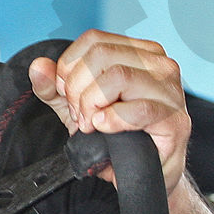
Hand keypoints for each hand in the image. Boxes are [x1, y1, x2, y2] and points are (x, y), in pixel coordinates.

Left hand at [30, 31, 190, 195]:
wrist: (145, 172)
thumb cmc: (117, 136)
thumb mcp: (76, 108)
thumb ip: (53, 88)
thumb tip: (38, 66)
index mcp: (137, 53)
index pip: (93, 40)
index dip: (69, 68)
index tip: (68, 96)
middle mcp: (158, 64)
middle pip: (101, 55)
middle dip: (78, 89)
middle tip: (80, 115)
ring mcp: (170, 90)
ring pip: (118, 76)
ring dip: (92, 105)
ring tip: (92, 125)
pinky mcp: (175, 119)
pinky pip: (138, 109)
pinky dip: (112, 120)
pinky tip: (104, 128)